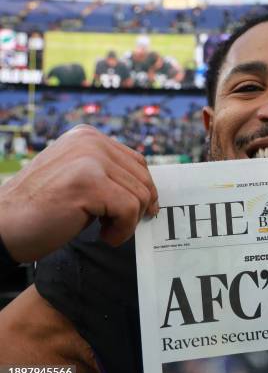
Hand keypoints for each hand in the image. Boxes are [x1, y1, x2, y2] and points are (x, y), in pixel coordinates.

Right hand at [0, 125, 158, 262]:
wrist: (2, 227)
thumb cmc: (41, 210)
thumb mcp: (78, 179)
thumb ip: (107, 173)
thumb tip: (148, 189)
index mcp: (87, 136)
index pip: (137, 161)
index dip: (143, 190)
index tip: (137, 211)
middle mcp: (90, 141)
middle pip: (143, 179)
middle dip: (136, 208)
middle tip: (115, 225)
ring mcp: (89, 159)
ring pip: (139, 196)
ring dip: (128, 222)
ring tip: (105, 231)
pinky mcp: (89, 183)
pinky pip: (129, 210)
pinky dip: (122, 231)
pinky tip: (103, 236)